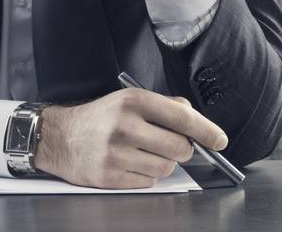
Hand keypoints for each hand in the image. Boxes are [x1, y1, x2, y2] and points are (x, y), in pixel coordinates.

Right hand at [35, 88, 227, 188]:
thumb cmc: (100, 117)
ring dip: (163, 163)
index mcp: (133, 101)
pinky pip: (148, 182)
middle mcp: (125, 126)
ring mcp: (117, 154)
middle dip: (183, 149)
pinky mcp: (110, 177)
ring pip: (166, 168)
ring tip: (143, 152)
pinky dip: (146, 175)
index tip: (221, 139)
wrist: (61, 137)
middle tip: (170, 144)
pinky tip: (131, 163)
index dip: (206, 130)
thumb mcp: (128, 99)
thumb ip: (163, 105)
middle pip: (179, 147)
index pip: (182, 116)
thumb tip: (193, 116)